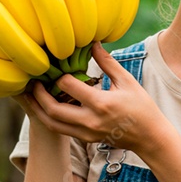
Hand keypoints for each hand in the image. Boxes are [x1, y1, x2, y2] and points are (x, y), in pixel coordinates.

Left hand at [19, 42, 170, 153]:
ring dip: (38, 109)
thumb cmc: (141, 107)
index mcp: (101, 103)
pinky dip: (50, 117)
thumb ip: (108, 62)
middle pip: (52, 109)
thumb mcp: (127, 81)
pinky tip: (46, 105)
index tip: (56, 66)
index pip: (68, 86)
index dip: (59, 75)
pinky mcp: (86, 139)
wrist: (149, 137)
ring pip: (52, 123)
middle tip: (33, 81)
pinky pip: (61, 129)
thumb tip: (93, 42)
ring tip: (31, 95)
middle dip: (38, 94)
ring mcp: (87, 133)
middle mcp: (90, 121)